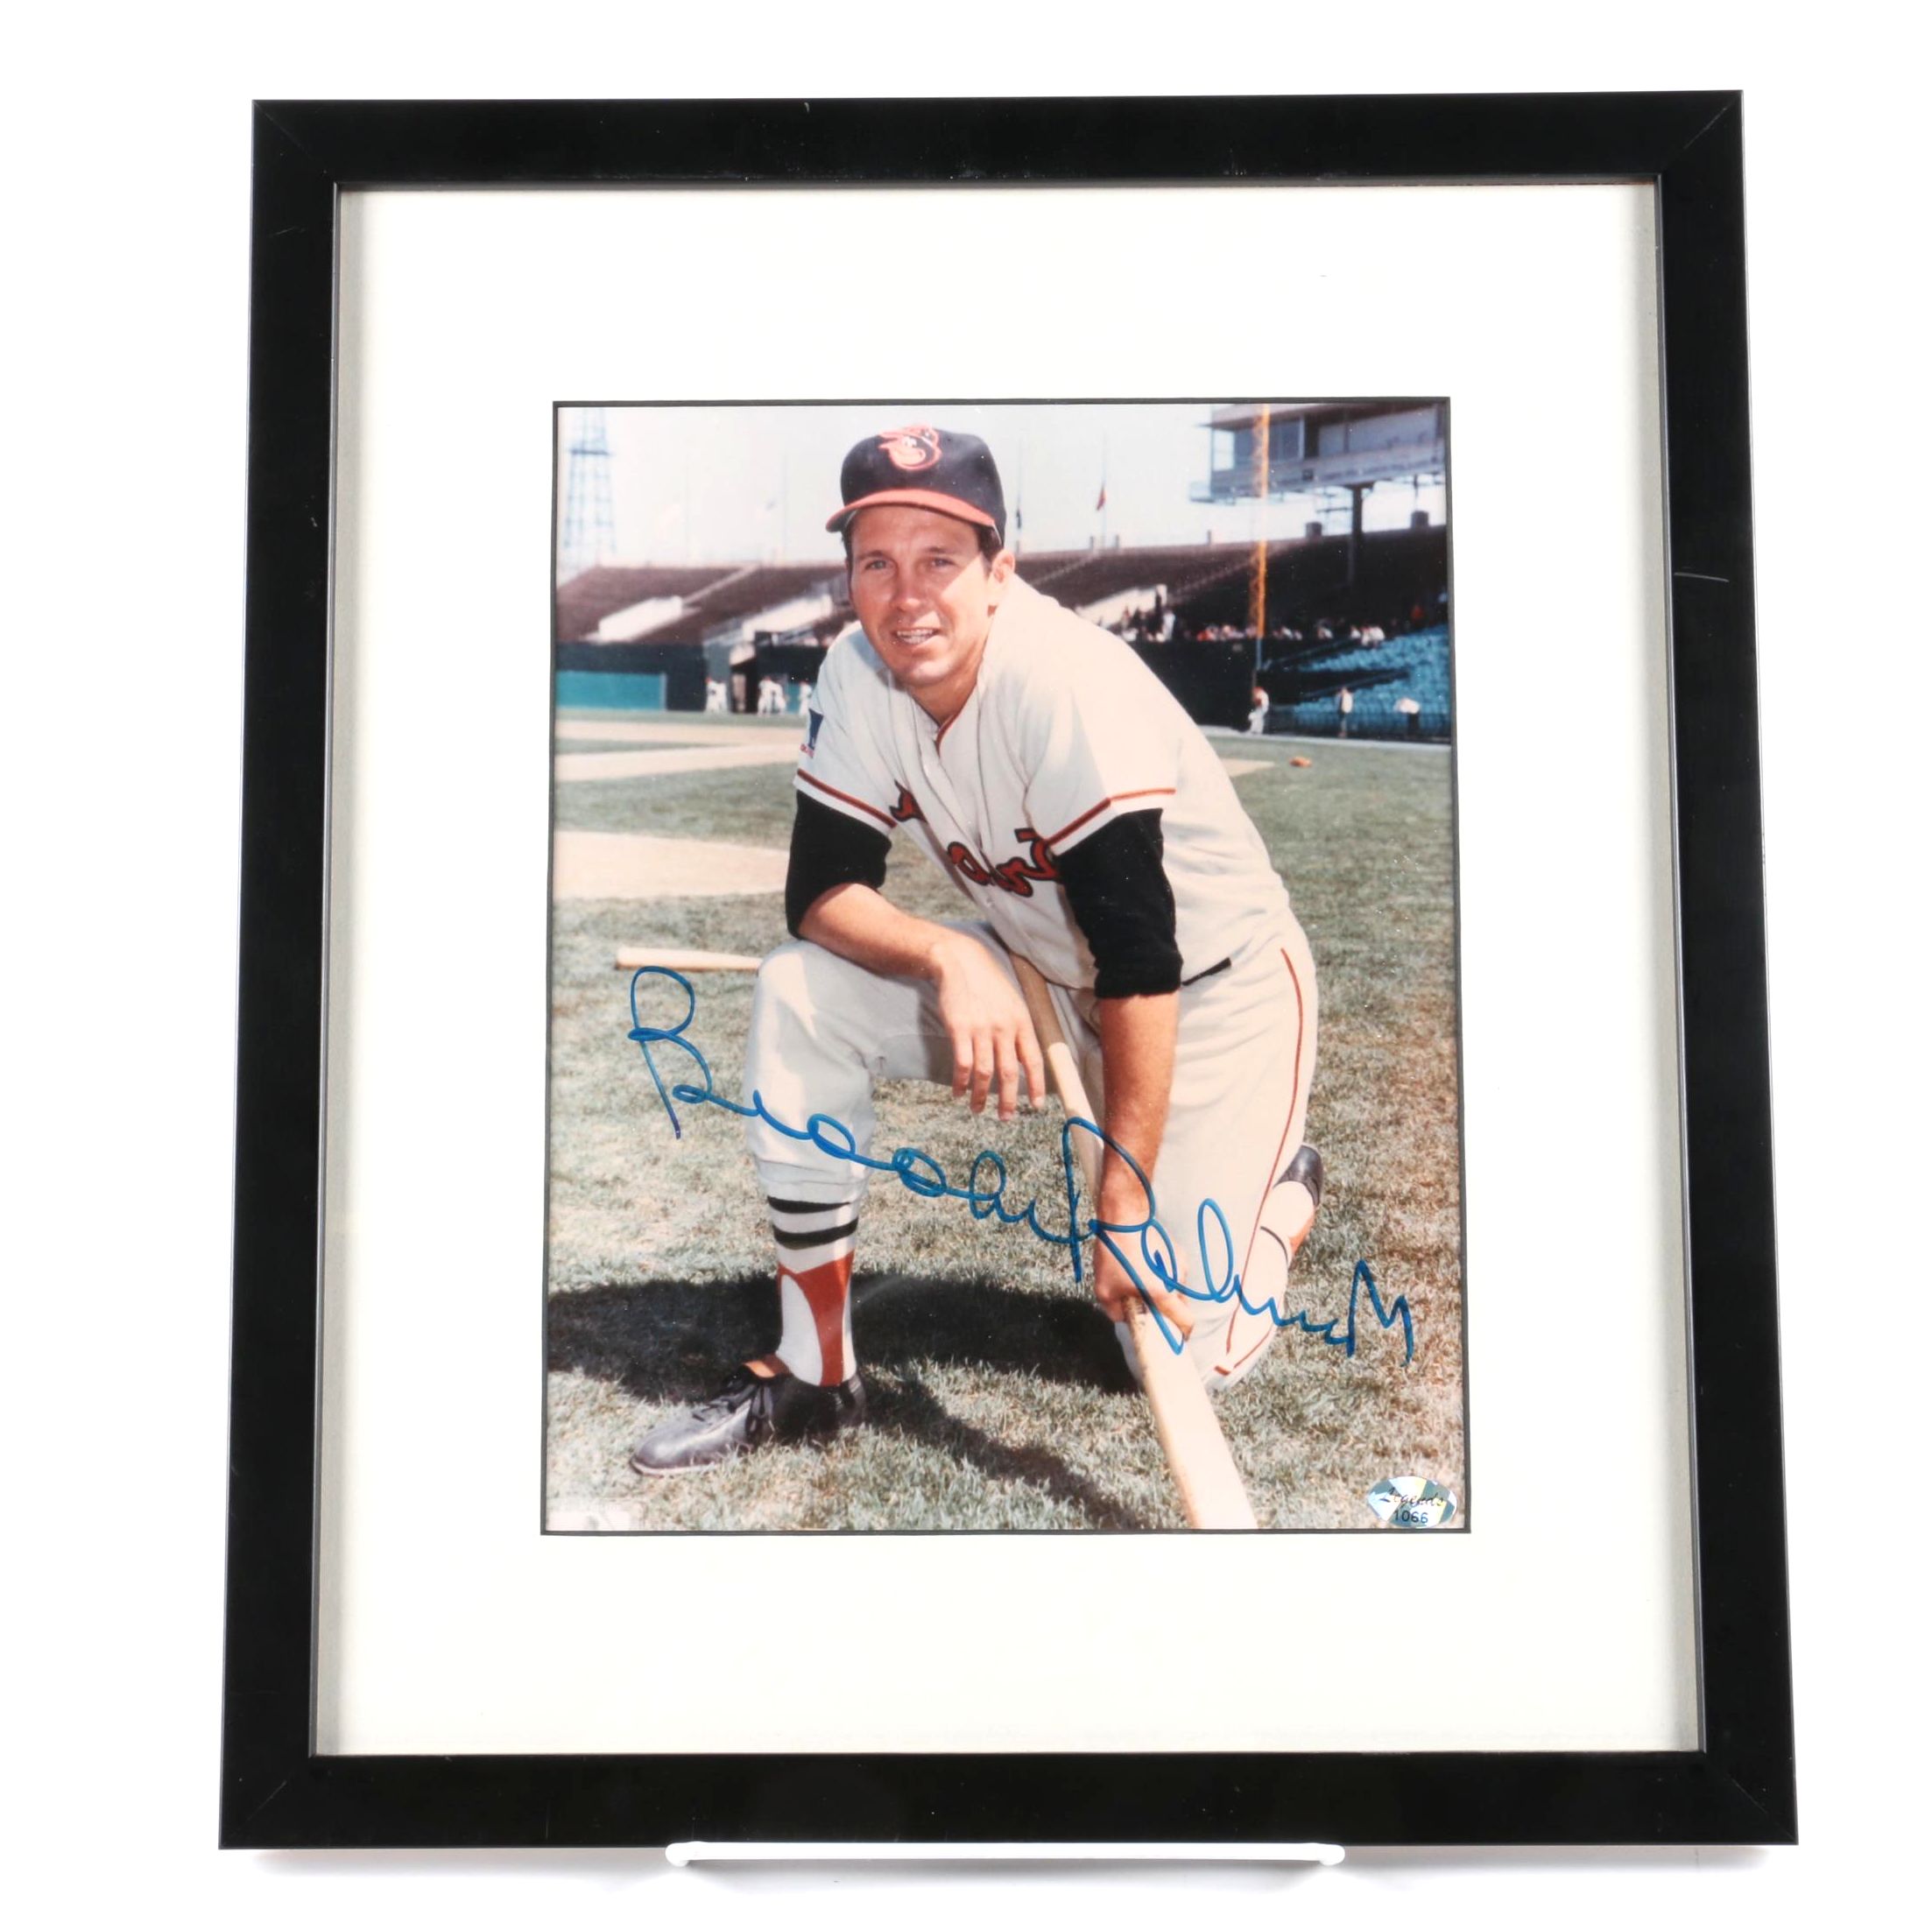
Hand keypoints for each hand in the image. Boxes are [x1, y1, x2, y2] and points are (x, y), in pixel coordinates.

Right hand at [928, 933, 1046, 1122]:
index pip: (1033, 1060)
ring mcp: (981, 1029)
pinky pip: (962, 1064)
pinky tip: (958, 1092)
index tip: (1037, 1106)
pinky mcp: (959, 1029)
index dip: (1036, 1085)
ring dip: (981, 1096)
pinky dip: (961, 1082)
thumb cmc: (987, 984)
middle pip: (1009, 1073)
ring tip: (977, 1109)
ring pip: (984, 1073)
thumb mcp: (1012, 1003)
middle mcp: (1004, 1028)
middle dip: (1008, 1100)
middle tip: (1006, 1118)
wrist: (960, 961)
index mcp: (1021, 1022)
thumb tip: (1023, 1061)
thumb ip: (1018, 1031)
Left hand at [1092, 1239, 1193, 1338]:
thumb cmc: (1114, 1254)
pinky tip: (1146, 1267)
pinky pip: (1174, 1274)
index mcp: (1163, 1293)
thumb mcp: (1105, 1290)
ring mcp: (1180, 1264)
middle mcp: (1177, 1280)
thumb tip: (1125, 1318)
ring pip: (1177, 1289)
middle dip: (1168, 1313)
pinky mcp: (1178, 1252)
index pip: (1186, 1321)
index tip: (1174, 1338)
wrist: (1124, 1218)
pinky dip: (1164, 1277)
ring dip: (1165, 1293)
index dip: (1182, 1334)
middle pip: (1181, 1306)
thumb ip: (1116, 1312)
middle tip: (1150, 1310)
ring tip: (1143, 1283)